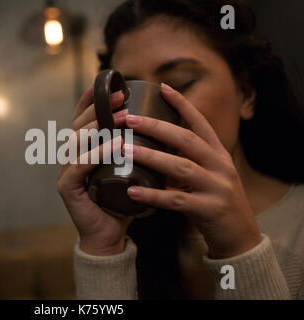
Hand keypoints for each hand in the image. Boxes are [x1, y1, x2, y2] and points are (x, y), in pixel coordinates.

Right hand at [57, 84, 133, 255]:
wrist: (110, 234)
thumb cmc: (123, 200)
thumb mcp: (130, 167)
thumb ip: (134, 148)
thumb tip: (160, 124)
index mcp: (84, 150)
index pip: (83, 118)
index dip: (93, 99)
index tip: (113, 84)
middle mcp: (71, 156)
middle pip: (79, 124)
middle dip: (100, 107)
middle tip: (123, 98)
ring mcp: (67, 171)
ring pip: (77, 140)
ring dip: (101, 127)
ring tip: (124, 118)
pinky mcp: (68, 188)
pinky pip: (80, 166)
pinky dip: (98, 154)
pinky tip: (117, 145)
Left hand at [125, 83, 261, 258]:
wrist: (240, 237)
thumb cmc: (216, 202)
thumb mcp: (207, 175)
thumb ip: (186, 161)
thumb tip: (153, 146)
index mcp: (218, 154)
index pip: (200, 122)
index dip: (182, 104)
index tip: (162, 87)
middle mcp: (220, 165)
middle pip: (186, 139)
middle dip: (157, 126)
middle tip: (129, 119)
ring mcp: (217, 187)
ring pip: (180, 167)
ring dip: (150, 156)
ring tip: (124, 150)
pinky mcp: (210, 209)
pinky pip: (176, 200)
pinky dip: (153, 195)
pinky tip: (132, 192)